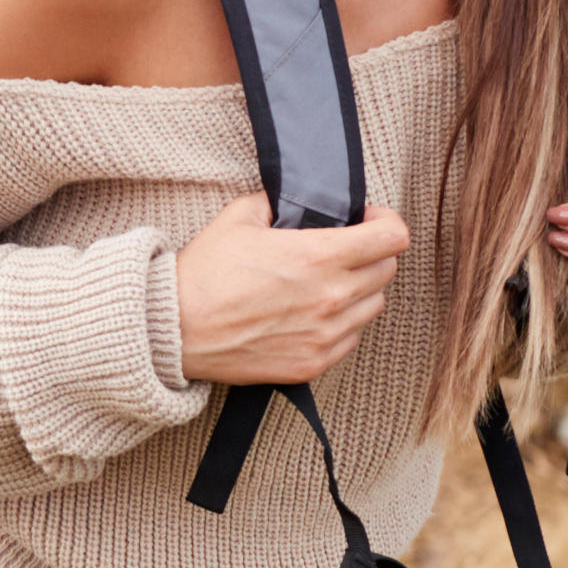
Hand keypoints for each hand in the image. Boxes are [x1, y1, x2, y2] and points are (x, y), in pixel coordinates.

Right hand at [173, 195, 409, 386]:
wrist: (173, 330)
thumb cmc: (203, 273)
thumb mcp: (239, 216)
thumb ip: (279, 203)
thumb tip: (296, 203)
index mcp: (318, 256)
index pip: (393, 237)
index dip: (385, 221)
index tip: (367, 220)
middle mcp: (330, 297)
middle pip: (387, 270)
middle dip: (372, 253)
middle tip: (346, 249)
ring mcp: (324, 335)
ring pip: (373, 306)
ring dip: (359, 290)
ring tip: (326, 283)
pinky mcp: (312, 364)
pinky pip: (351, 339)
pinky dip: (341, 324)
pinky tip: (312, 314)